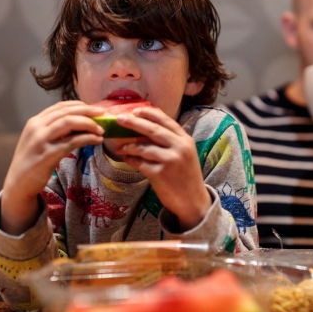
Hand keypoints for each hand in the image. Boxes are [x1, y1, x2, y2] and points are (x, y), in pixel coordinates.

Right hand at [1, 101, 104, 234]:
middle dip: (88, 111)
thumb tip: (80, 122)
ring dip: (89, 124)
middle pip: (66, 112)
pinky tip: (96, 140)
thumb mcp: (39, 140)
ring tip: (101, 130)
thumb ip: (54, 130)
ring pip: (69, 122)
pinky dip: (87, 138)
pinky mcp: (48, 154)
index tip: (94, 109)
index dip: (79, 105)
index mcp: (35, 122)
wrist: (18, 184)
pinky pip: (72, 141)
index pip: (60, 106)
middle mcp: (36, 127)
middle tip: (103, 114)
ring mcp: (41, 140)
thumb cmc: (33, 162)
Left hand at [113, 107, 211, 230]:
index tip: (135, 110)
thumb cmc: (185, 176)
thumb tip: (145, 128)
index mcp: (185, 140)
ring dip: (128, 146)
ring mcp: (170, 160)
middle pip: (152, 130)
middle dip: (134, 123)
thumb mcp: (184, 154)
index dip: (149, 114)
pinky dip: (131, 160)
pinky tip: (126, 159)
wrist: (193, 201)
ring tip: (119, 147)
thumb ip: (170, 141)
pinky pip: (140, 163)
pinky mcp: (161, 174)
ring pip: (143, 147)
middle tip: (119, 119)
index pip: (166, 121)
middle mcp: (179, 147)